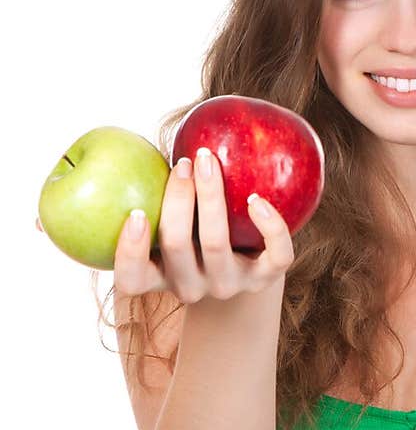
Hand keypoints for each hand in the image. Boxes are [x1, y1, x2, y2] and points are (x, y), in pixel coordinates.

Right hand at [112, 147, 294, 302]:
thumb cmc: (195, 232)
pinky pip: (273, 255)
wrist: (244, 272)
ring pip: (215, 244)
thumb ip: (152, 193)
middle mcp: (191, 287)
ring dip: (210, 198)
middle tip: (183, 163)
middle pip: (176, 246)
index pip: (130, 280)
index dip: (129, 252)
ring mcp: (228, 285)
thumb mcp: (171, 221)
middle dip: (176, 200)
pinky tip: (258, 200)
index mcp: (158, 277)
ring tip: (208, 161)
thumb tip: (136, 143)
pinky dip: (269, 226)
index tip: (135, 213)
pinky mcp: (265, 278)